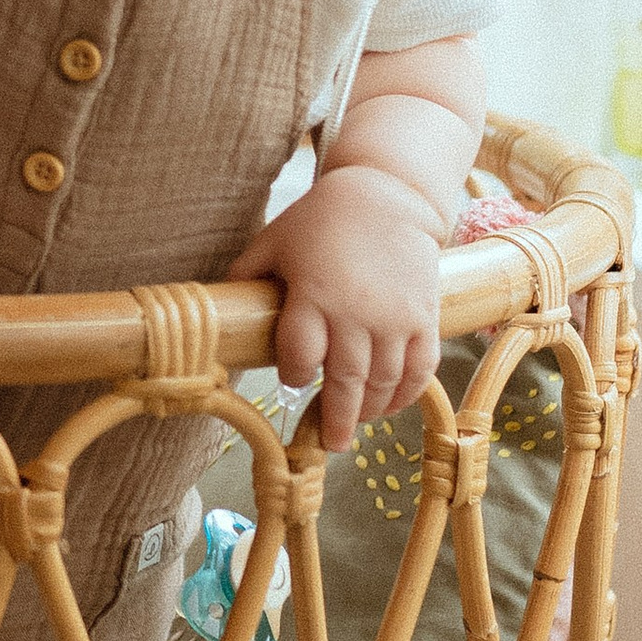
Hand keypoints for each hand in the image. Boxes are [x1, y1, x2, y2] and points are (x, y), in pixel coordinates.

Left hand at [235, 162, 443, 449]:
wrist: (387, 196)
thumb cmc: (321, 220)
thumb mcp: (274, 241)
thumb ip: (246, 274)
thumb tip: (217, 305)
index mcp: (313, 296)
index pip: (299, 357)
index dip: (293, 376)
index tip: (292, 380)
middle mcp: (356, 314)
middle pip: (344, 382)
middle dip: (335, 419)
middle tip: (330, 444)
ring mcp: (395, 319)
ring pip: (383, 383)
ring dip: (369, 411)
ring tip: (355, 426)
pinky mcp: (425, 318)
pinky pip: (420, 370)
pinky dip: (405, 395)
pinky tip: (389, 406)